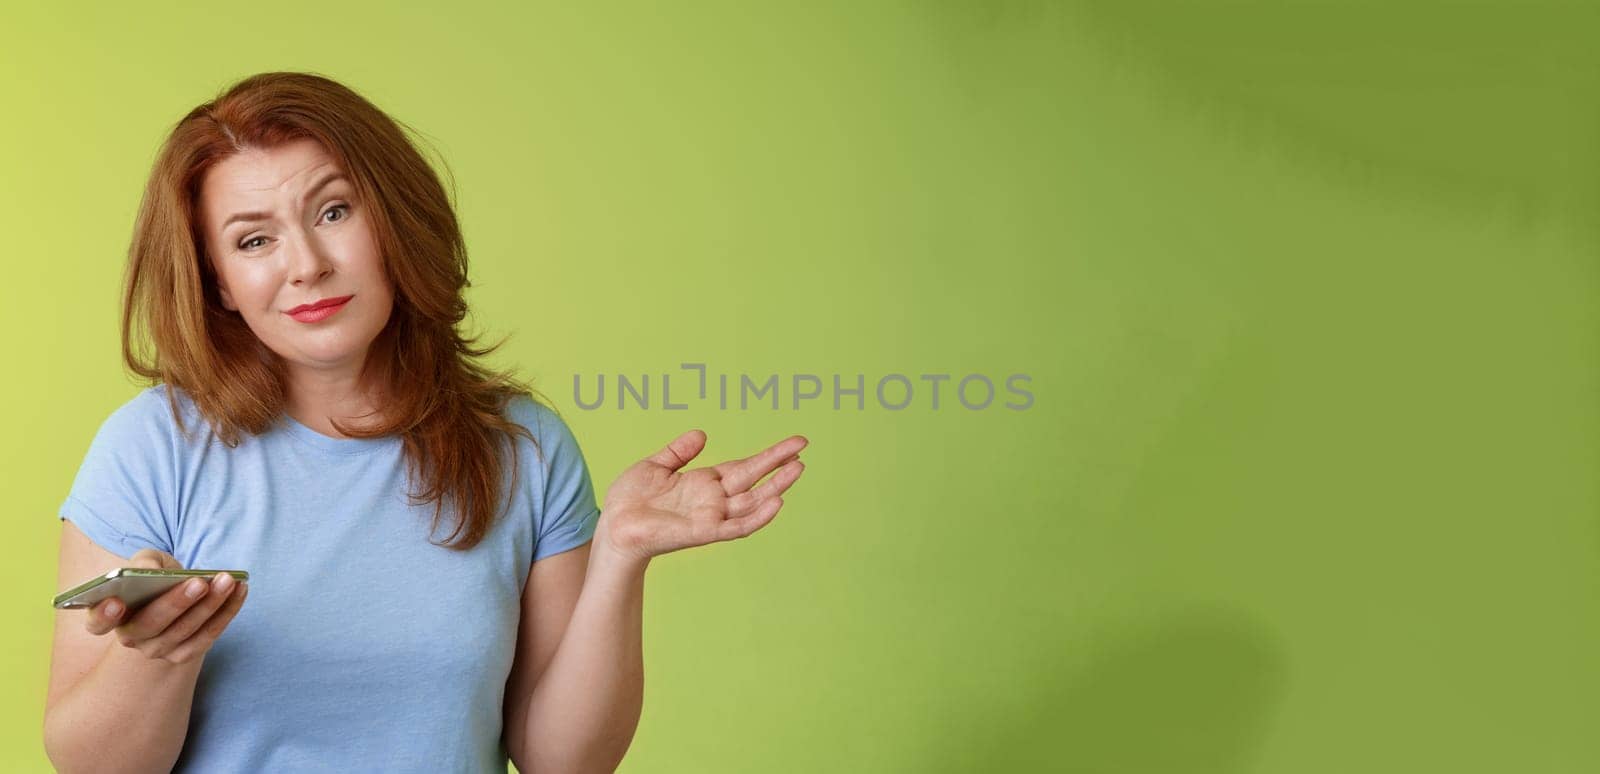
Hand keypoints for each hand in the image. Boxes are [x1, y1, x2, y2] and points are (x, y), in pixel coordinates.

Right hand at [83, 548, 248, 664]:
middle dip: (177, 603)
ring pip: (186, 631)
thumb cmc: (153, 576)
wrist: (173, 596)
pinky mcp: (186, 654)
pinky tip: (241, 589)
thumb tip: (149, 569)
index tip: (115, 602)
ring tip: (228, 580)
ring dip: (211, 605)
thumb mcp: (145, 562)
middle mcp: (131, 638)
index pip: (97, 623)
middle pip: (151, 625)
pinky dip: (227, 612)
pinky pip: (209, 635)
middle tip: (200, 582)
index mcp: (110, 617)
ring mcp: (158, 650)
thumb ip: (144, 562)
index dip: (103, 615)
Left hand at [597, 431, 808, 564]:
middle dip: (779, 466)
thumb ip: (679, 451)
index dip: (770, 456)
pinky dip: (758, 516)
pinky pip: (736, 526)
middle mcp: (714, 500)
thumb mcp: (655, 465)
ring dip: (776, 487)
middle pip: (755, 481)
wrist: (612, 526)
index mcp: (705, 483)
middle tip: (803, 449)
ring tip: (797, 469)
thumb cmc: (630, 500)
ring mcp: (711, 517)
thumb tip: (701, 434)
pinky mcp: (702, 532)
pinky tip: (777, 502)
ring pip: (752, 502)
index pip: (745, 467)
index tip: (795, 443)